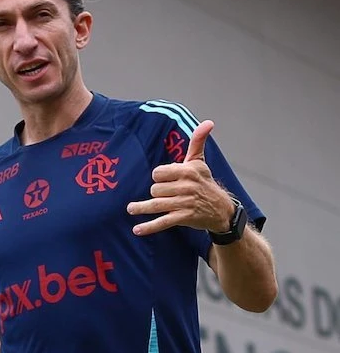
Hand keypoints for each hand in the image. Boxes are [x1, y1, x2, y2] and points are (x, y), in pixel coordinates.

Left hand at [127, 120, 234, 235]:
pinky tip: (137, 230)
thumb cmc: (205, 183)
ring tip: (131, 208)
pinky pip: (163, 222)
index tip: (163, 179)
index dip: (158, 177)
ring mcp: (185, 203)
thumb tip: (208, 122)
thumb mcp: (200, 162)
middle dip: (156, 192)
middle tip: (164, 194)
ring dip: (141, 208)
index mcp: (188, 171)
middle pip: (155, 189)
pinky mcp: (184, 218)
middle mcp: (186, 187)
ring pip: (156, 204)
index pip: (158, 173)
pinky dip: (149, 227)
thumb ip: (198, 142)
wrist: (221, 210)